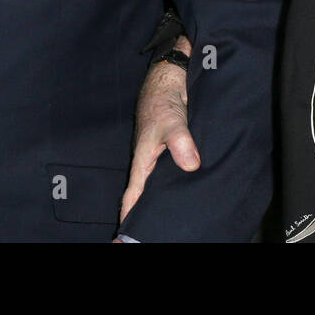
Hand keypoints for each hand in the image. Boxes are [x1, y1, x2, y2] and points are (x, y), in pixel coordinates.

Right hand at [120, 36, 198, 223]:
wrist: (170, 78)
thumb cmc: (163, 99)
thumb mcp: (173, 121)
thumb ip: (181, 142)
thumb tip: (191, 165)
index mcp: (143, 159)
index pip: (133, 193)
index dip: (129, 214)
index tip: (123, 236)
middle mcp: (150, 160)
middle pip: (145, 192)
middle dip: (145, 212)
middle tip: (150, 233)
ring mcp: (161, 155)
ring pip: (159, 182)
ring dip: (161, 197)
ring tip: (168, 220)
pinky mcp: (173, 148)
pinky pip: (172, 171)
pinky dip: (176, 182)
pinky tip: (187, 191)